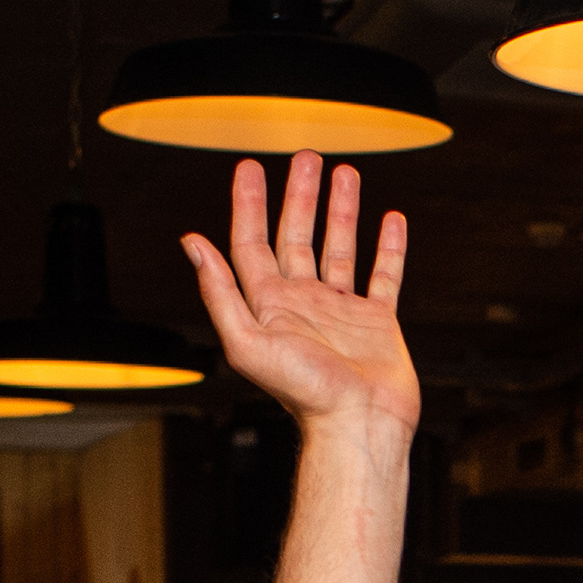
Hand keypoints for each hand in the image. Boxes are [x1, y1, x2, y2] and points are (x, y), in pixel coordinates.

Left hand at [180, 155, 417, 442]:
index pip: (252, 242)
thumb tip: (191, 243)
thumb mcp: (247, 342)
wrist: (359, 426)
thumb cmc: (304, 394)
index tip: (250, 167)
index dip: (248, 204)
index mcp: (269, 305)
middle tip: (305, 157)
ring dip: (341, 210)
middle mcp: (303, 303)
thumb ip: (219, 292)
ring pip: (339, 247)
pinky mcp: (377, 323)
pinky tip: (391, 221)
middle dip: (299, 195)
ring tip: (346, 174)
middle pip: (297, 235)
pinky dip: (389, 248)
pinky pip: (384, 276)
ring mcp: (341, 312)